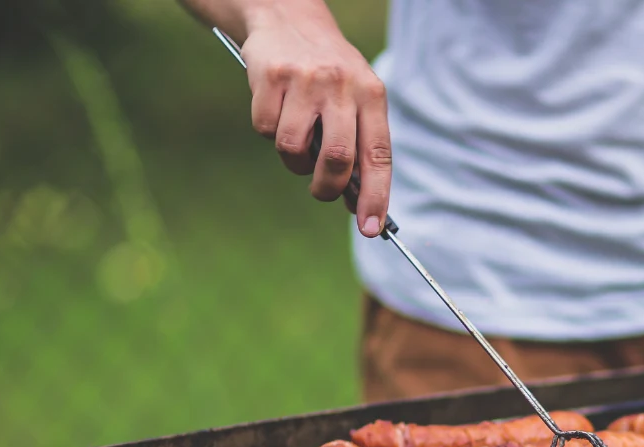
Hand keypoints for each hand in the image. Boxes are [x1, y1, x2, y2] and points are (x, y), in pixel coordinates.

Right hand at [240, 0, 390, 235]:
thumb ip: (359, 145)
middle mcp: (342, 85)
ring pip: (294, 149)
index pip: (378, 156)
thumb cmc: (328, 74)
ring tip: (297, 139)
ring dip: (293, 160)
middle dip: (327, 188)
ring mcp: (306, 80)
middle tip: (321, 191)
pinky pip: (265, 129)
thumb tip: (357, 204)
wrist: (288, 16)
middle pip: (337, 160)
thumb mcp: (355, 98)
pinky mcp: (271, 76)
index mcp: (371, 95)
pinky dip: (267, 130)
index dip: (375, 197)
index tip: (370, 228)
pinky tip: (276, 108)